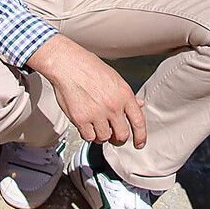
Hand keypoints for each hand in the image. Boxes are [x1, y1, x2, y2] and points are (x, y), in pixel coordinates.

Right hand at [27, 34, 145, 147]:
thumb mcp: (115, 78)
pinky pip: (88, 137)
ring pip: (104, 138)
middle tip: (114, 137)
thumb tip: (138, 105)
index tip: (139, 143)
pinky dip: (88, 135)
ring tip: (97, 126)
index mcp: (124, 95)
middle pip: (122, 135)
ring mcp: (97, 113)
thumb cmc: (89, 68)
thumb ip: (126, 96)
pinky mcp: (81, 119)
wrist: (69, 64)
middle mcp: (113, 106)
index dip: (141, 137)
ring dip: (101, 135)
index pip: (138, 122)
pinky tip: (87, 126)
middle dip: (119, 139)